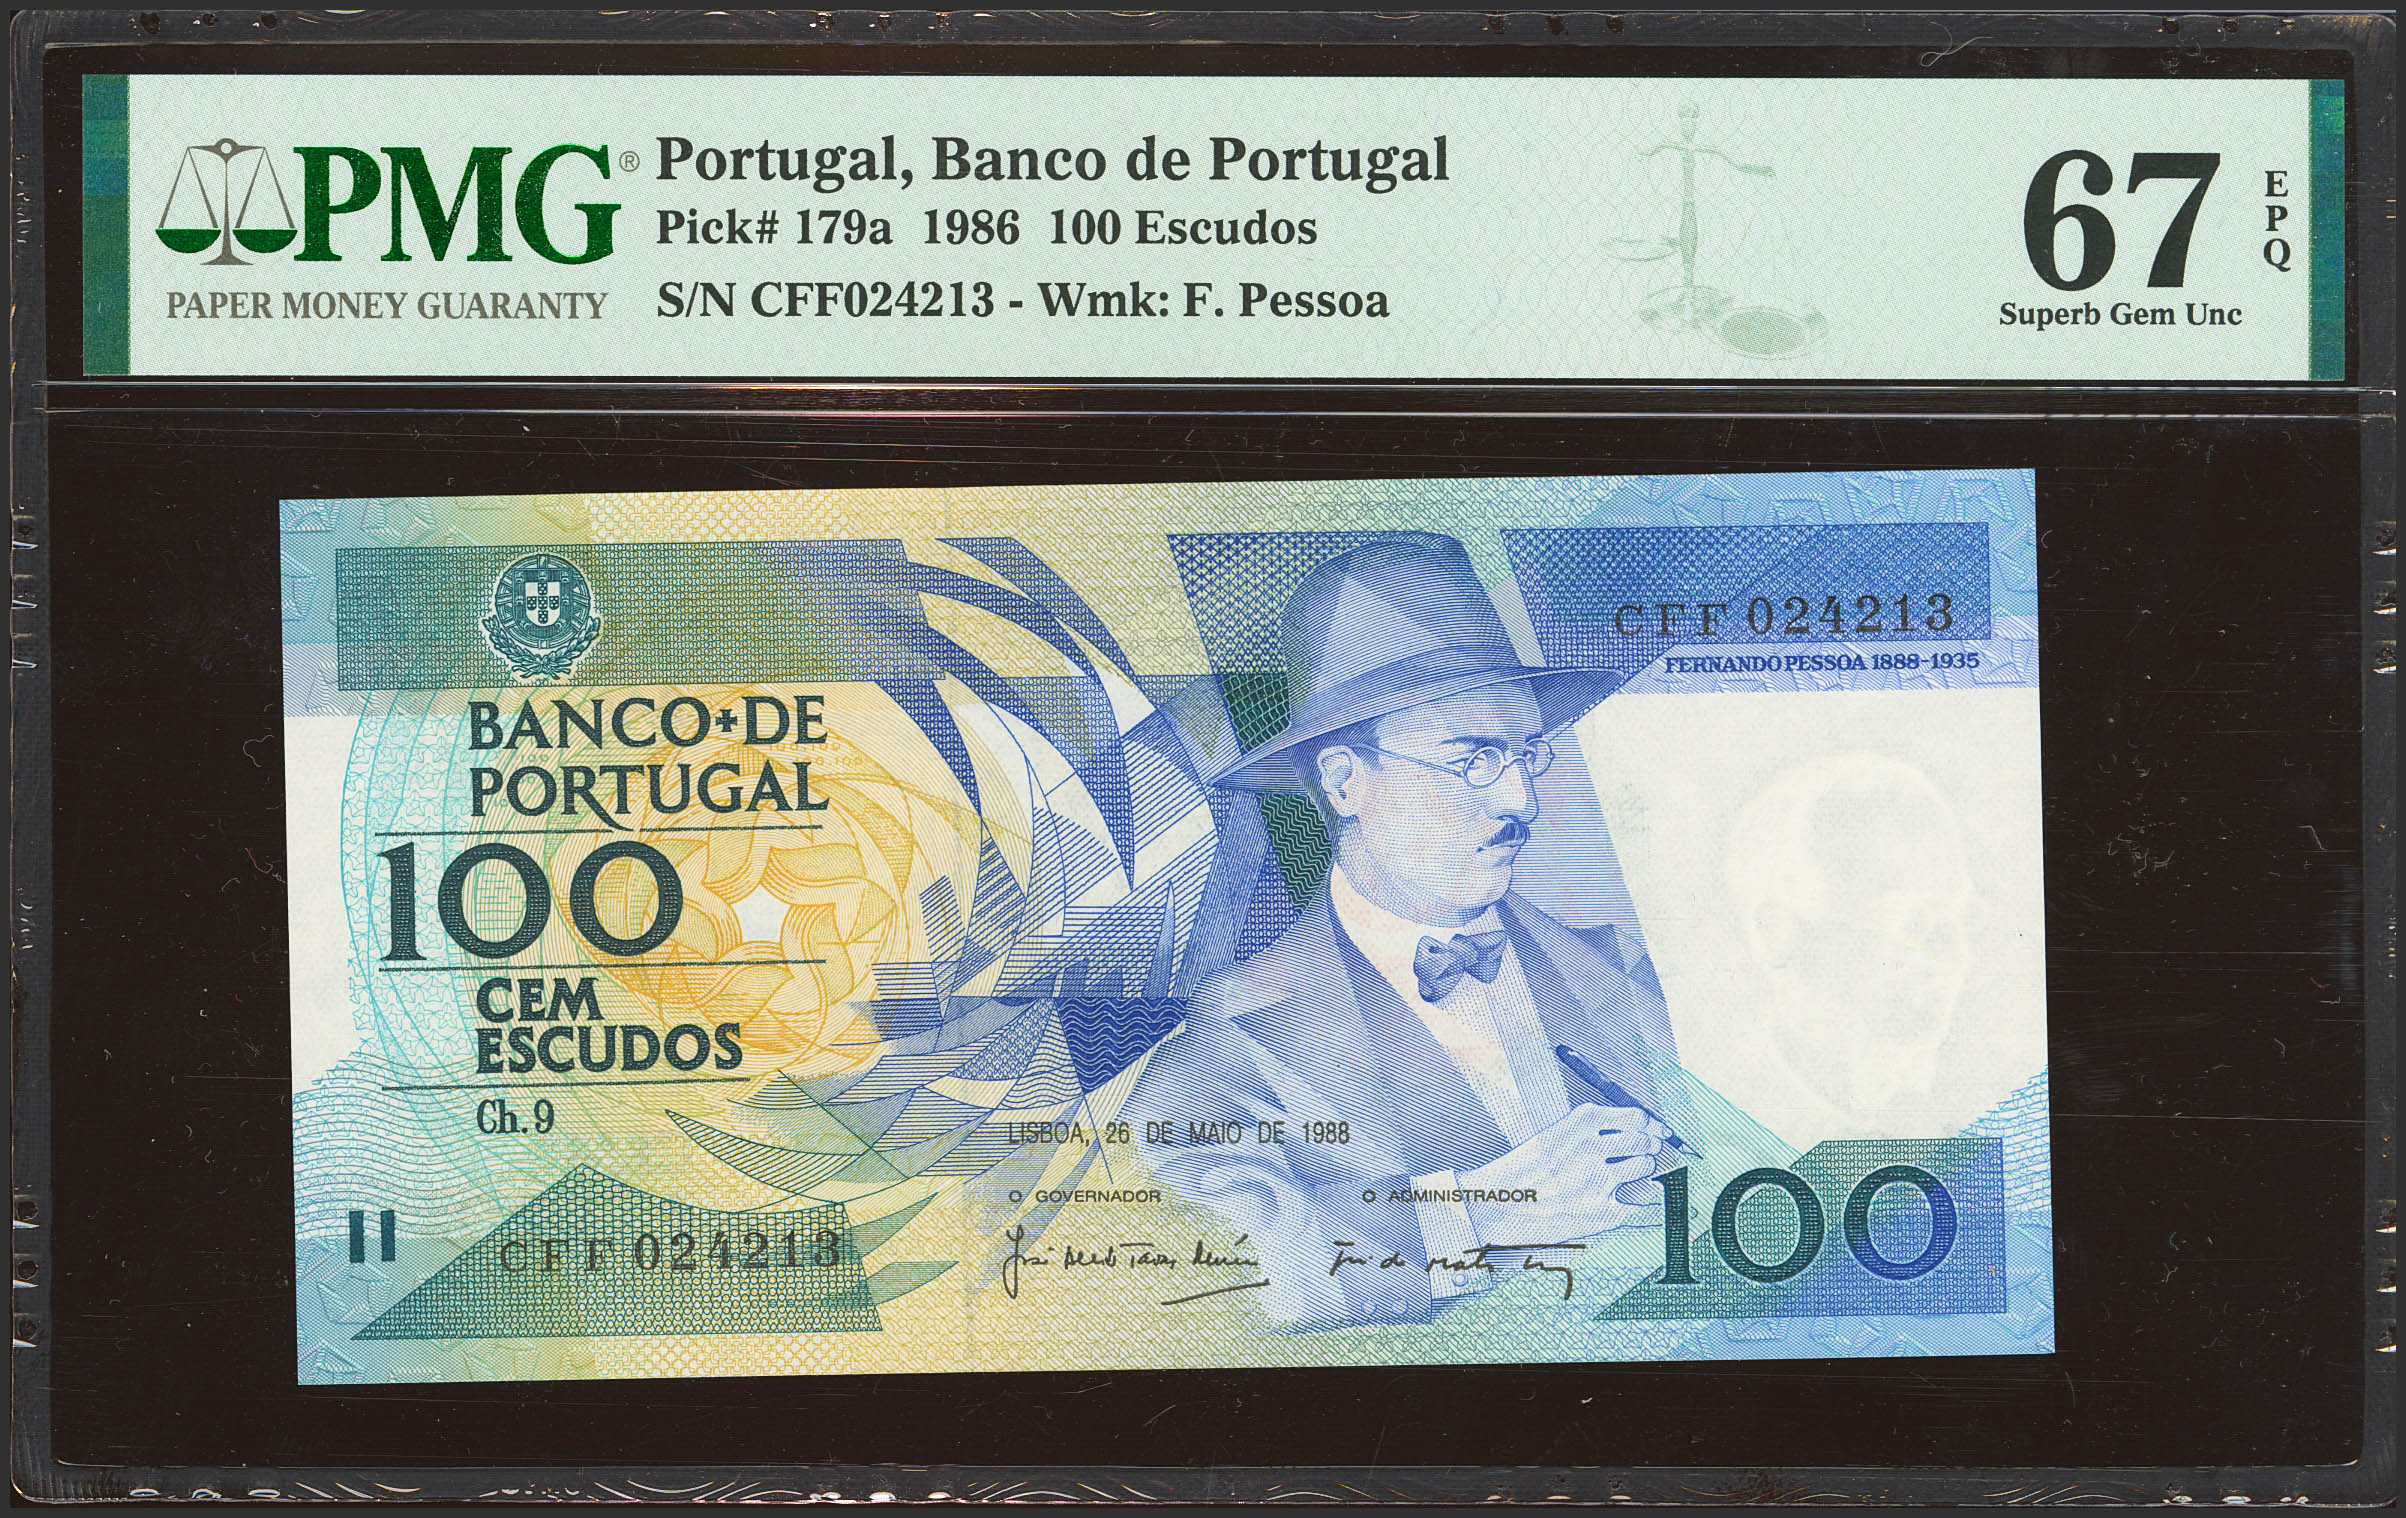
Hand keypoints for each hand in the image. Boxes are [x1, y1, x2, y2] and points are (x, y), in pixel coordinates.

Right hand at [1460, 1103, 1668, 1242]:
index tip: (1654, 1131)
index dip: (1650, 1125)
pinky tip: (1623, 1197)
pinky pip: (1639, 1201)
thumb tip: (1642, 1129)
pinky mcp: (1601, 1212)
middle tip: (1645, 1153)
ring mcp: (1598, 1181)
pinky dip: (1637, 1198)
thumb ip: (1593, 1130)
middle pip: (1645, 1141)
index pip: (1637, 1117)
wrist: (1498, 1204)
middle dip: (1650, 1147)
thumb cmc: (1526, 1170)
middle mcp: (1592, 1148)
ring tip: (1627, 1174)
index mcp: (1581, 1122)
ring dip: (1643, 1170)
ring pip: (1644, 1168)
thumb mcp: (1556, 1134)